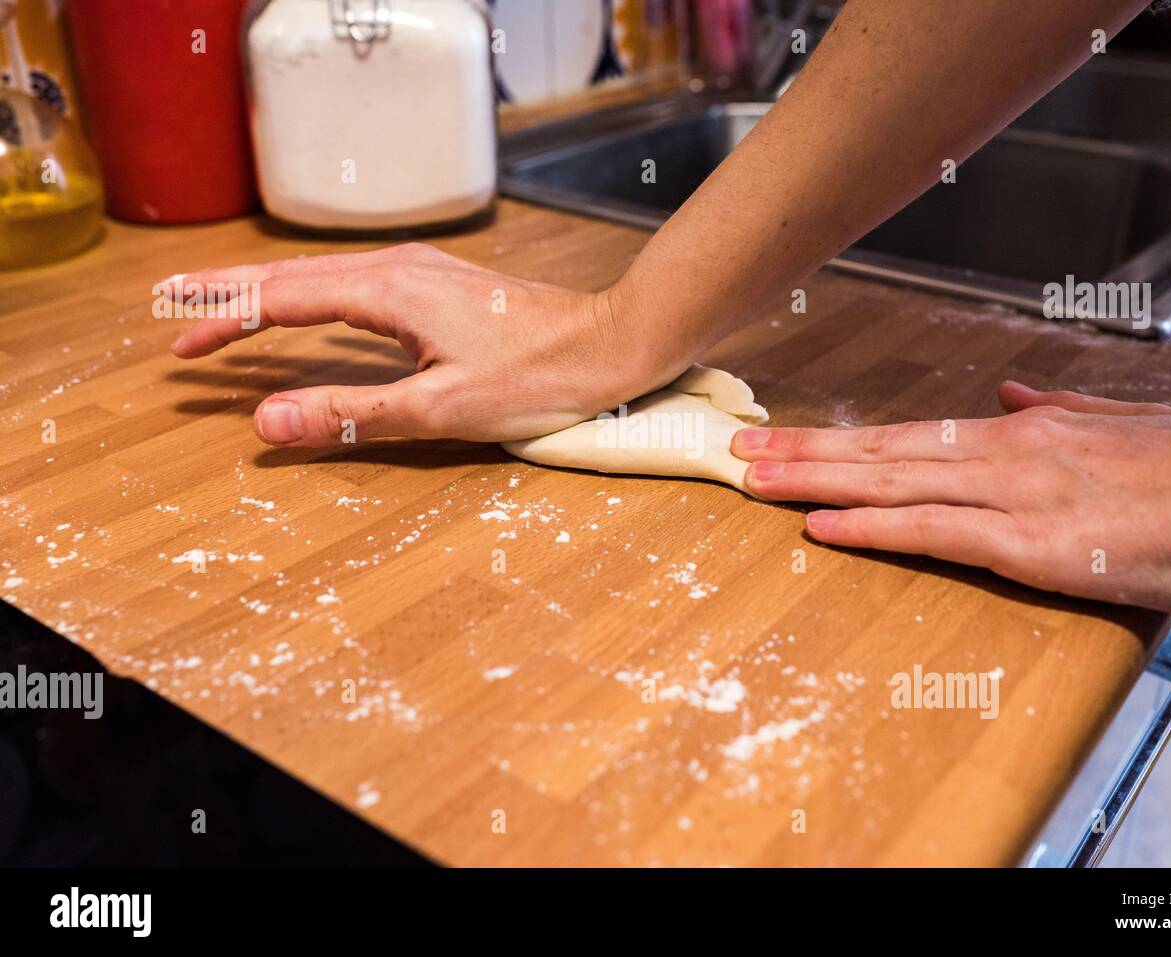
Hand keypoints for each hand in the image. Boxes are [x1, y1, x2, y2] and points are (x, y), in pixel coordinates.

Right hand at [165, 243, 667, 445]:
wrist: (611, 343)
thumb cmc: (537, 377)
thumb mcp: (439, 409)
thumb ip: (350, 414)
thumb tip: (266, 420)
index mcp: (387, 292)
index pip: (281, 301)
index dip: (225, 323)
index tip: (181, 349)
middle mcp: (397, 270)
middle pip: (291, 277)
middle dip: (228, 296)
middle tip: (170, 310)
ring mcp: (420, 274)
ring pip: (322, 280)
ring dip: (266, 296)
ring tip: (221, 310)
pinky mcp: (439, 288)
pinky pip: (353, 287)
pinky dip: (311, 300)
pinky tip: (307, 312)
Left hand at [733, 381, 1170, 617]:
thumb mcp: (1127, 423)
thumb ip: (1058, 409)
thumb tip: (1008, 393)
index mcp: (1026, 432)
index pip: (916, 435)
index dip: (850, 438)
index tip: (798, 438)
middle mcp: (1006, 452)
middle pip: (885, 450)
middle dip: (808, 449)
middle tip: (741, 449)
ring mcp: (1012, 494)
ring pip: (892, 483)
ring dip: (817, 481)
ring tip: (755, 479)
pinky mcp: (1029, 543)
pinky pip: (932, 532)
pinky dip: (871, 529)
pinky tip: (822, 527)